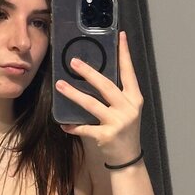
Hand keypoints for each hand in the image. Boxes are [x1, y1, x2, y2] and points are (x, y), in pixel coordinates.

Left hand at [55, 31, 142, 163]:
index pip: (129, 72)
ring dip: (74, 94)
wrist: (128, 158)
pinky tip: (63, 124)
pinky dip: (73, 126)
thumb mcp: (127, 109)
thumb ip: (117, 94)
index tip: (120, 36)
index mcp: (134, 98)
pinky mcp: (105, 136)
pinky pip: (84, 128)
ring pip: (92, 105)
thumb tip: (95, 74)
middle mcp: (128, 108)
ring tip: (60, 85)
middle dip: (89, 73)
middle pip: (106, 86)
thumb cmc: (125, 129)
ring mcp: (117, 122)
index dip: (124, 54)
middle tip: (74, 62)